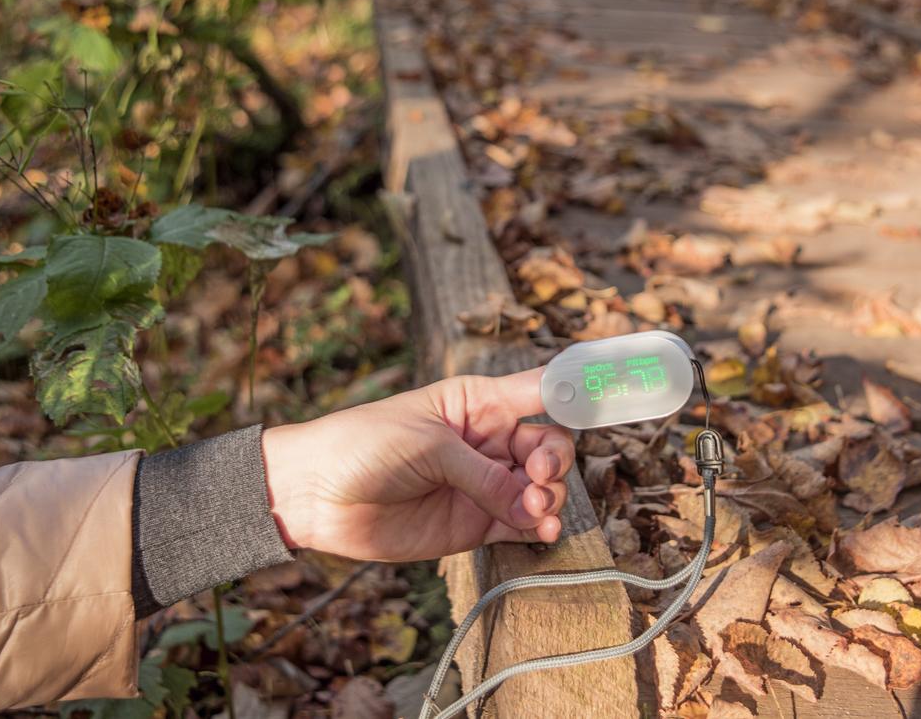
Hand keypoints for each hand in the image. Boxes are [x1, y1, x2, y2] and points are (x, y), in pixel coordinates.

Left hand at [261, 368, 573, 561]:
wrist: (314, 495)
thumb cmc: (364, 444)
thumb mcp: (428, 446)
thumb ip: (483, 474)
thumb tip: (529, 501)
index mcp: (478, 402)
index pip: (539, 390)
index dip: (576, 390)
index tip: (607, 397)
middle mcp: (489, 441)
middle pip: (548, 445)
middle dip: (555, 460)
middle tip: (540, 477)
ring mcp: (483, 484)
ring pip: (540, 488)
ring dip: (548, 497)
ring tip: (535, 509)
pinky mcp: (473, 524)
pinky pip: (520, 524)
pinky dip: (537, 528)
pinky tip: (542, 530)